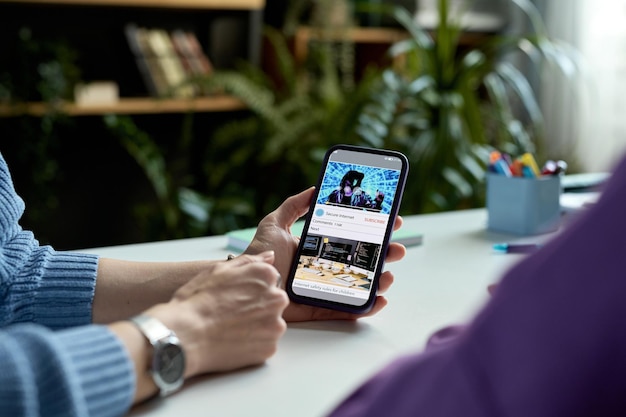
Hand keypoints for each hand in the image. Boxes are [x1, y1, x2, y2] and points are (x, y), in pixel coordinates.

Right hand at [146, 251, 287, 377]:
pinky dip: (253, 344)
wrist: (185, 335)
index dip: (251, 289)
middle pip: (272, 302)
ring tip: (231, 329)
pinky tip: (233, 341)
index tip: (236, 297)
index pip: (270, 280)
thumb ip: (249, 261)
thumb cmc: (197, 301)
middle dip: (257, 307)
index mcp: (266, 276)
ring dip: (257, 326)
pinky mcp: (269, 348)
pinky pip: (265, 344)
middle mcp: (276, 299)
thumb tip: (269, 257)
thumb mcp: (219, 270)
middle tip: (232, 314)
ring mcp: (274, 325)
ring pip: (270, 324)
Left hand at [244, 187, 406, 321]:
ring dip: (380, 279)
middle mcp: (327, 266)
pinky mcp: (321, 306)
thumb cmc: (259, 253)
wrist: (248, 281)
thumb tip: (314, 187)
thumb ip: (293, 205)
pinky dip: (367, 306)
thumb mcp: (275, 223)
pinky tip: (380, 299)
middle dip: (385, 254)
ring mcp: (327, 287)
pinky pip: (347, 309)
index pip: (353, 236)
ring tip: (388, 274)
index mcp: (320, 247)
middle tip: (397, 248)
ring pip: (361, 284)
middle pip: (363, 260)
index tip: (392, 220)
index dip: (374, 229)